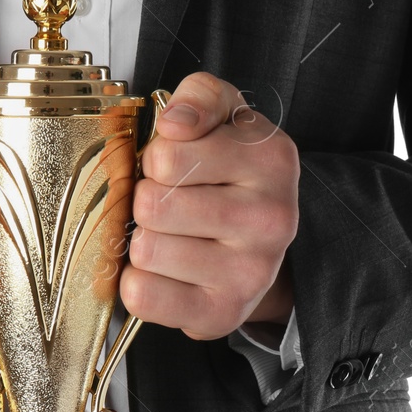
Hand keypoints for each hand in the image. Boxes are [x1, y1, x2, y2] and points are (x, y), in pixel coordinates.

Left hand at [122, 72, 298, 340]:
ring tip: (170, 238)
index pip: (167, 154)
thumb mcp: (225, 116)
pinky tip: (165, 272)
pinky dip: (140, 283)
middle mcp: (271, 218)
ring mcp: (250, 272)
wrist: (264, 244)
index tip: (175, 167)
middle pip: (151, 205)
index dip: (156, 159)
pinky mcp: (223, 314)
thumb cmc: (232, 174)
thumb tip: (175, 122)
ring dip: (144, 243)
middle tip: (168, 205)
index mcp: (271, 159)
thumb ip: (199, 97)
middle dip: (147, 202)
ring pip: (145, 251)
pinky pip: (142, 296)